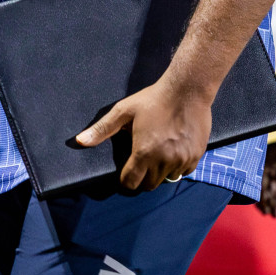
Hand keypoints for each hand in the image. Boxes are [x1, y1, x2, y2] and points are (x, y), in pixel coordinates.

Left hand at [75, 79, 210, 191]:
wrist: (187, 89)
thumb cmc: (153, 99)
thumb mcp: (124, 111)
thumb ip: (102, 129)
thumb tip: (80, 141)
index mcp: (144, 153)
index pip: (131, 183)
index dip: (125, 179)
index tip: (126, 172)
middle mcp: (163, 161)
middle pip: (149, 185)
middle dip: (143, 177)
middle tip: (142, 161)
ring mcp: (182, 160)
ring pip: (167, 178)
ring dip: (161, 171)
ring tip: (158, 153)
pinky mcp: (196, 156)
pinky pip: (184, 172)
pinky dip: (178, 167)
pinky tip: (174, 151)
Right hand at [258, 128, 275, 215]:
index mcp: (267, 154)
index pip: (259, 174)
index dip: (259, 189)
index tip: (260, 203)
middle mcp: (269, 163)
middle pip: (262, 183)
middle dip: (262, 198)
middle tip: (264, 212)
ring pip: (270, 189)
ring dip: (269, 202)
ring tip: (270, 214)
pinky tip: (275, 213)